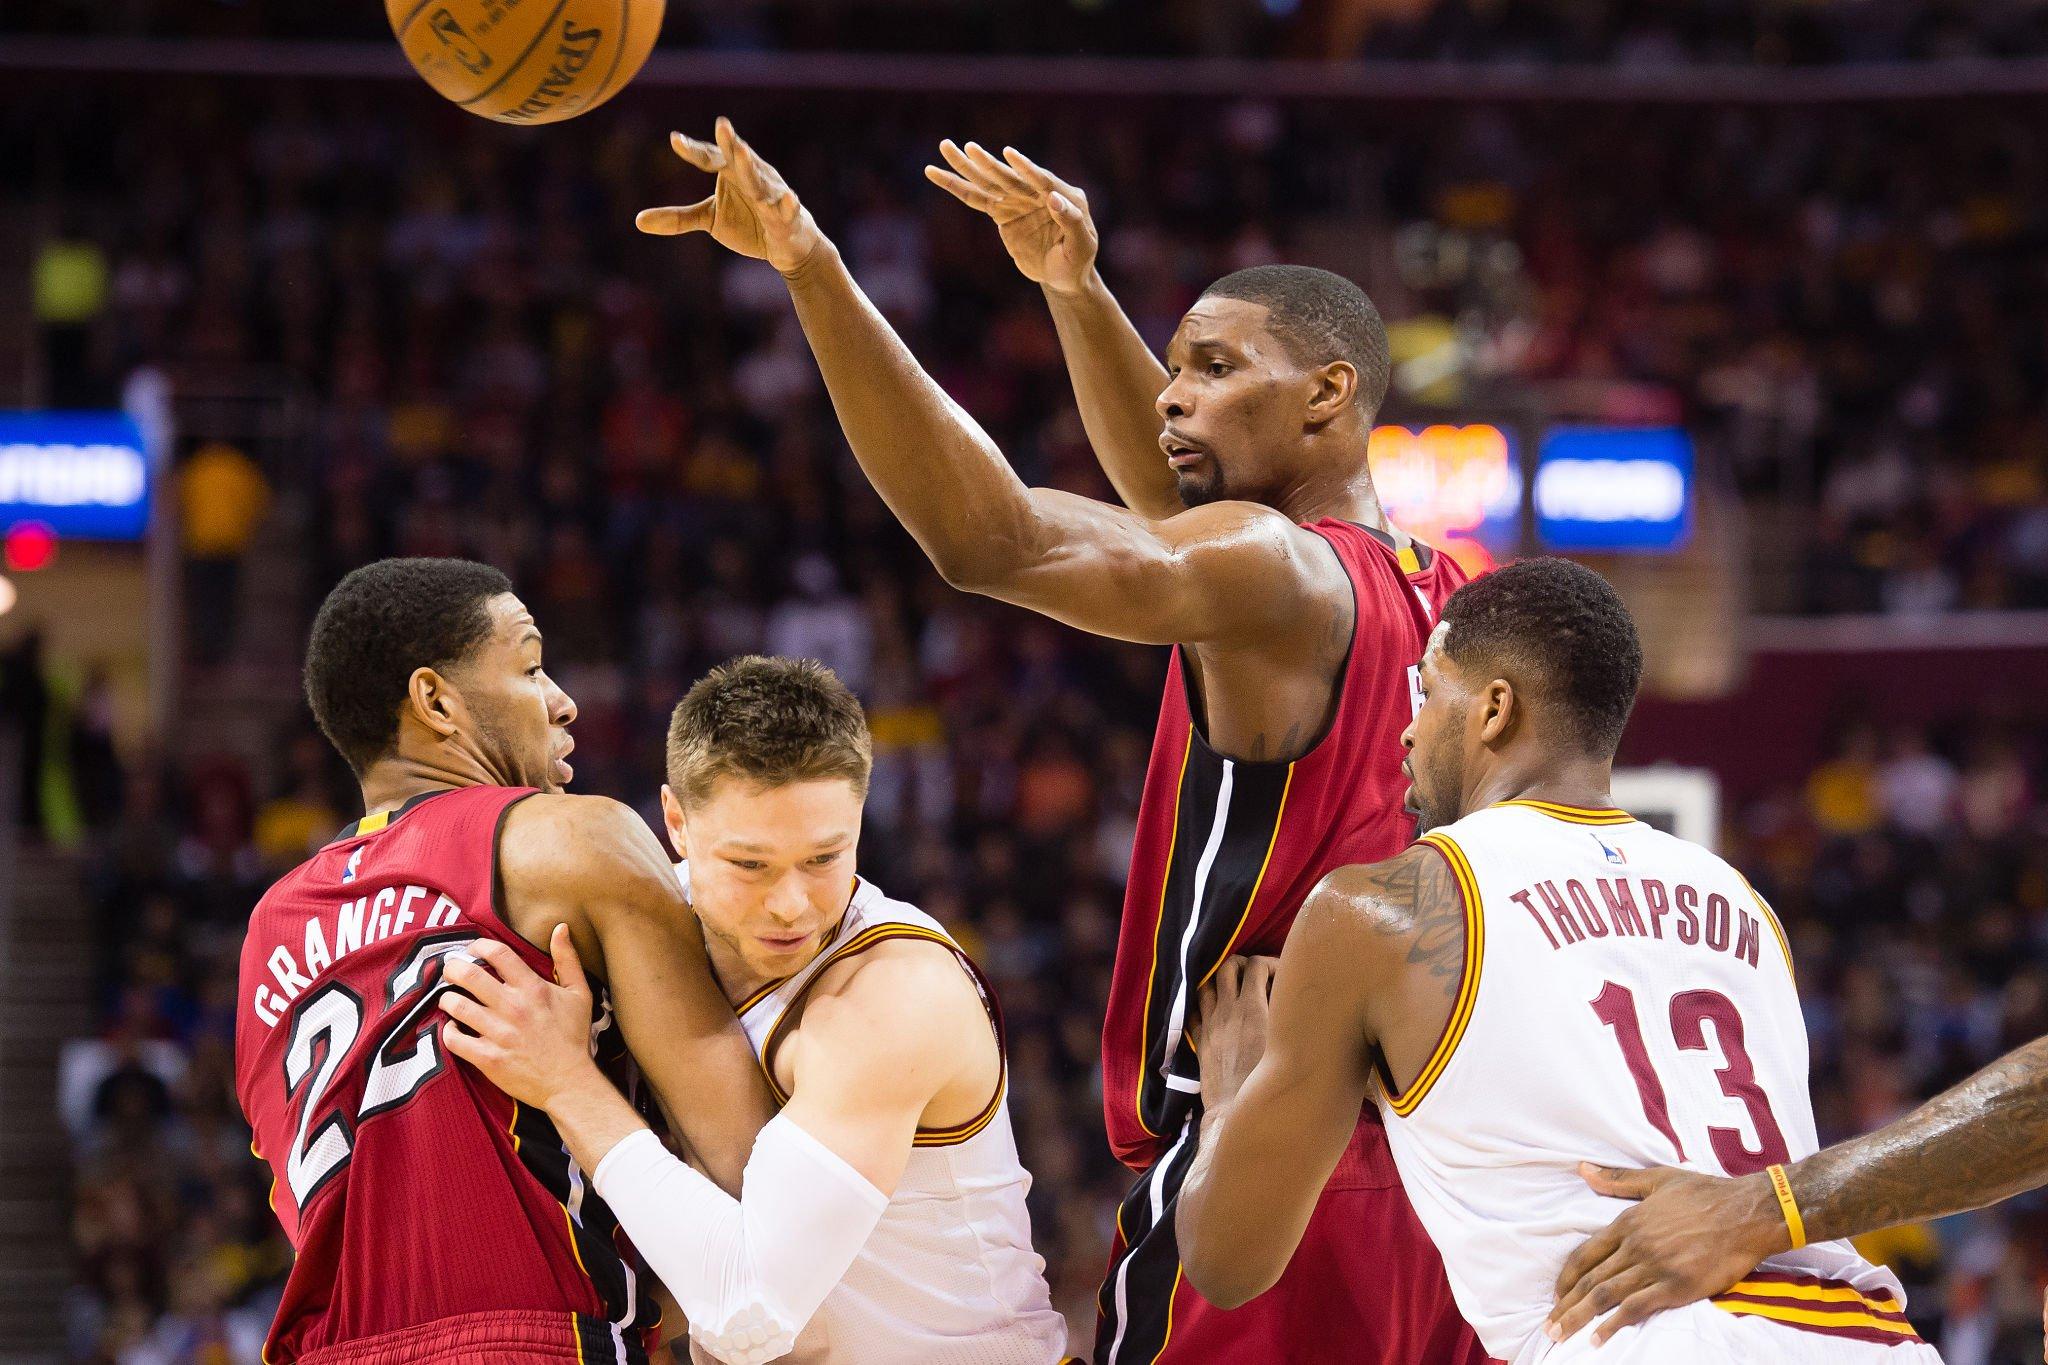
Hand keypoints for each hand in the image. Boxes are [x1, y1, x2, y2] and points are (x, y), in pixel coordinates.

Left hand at [441, 926, 600, 1111]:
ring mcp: (499, 1034)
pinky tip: (453, 1028)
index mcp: (533, 989)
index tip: (472, 949)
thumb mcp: (579, 993)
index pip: (498, 954)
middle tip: (449, 969)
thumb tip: (561, 927)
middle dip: (452, 968)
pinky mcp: (487, 1058)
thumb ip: (568, 959)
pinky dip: (448, 1031)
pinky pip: (454, 1040)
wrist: (569, 1082)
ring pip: (456, 1006)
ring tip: (449, 998)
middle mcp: (514, 1008)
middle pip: (469, 975)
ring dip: (447, 998)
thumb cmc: (573, 1037)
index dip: (479, 946)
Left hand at [637, 117, 823, 276]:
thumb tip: (637, 221)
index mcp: (732, 172)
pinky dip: (787, 204)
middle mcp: (752, 176)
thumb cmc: (750, 223)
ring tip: (739, 150)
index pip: (710, 156)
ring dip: (749, 164)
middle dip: (729, 142)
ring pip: (759, 179)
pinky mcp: (788, 215)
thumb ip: (677, 217)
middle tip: (720, 124)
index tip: (675, 141)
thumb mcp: (709, 220)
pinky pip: (787, 209)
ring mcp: (772, 193)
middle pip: (737, 157)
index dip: (694, 150)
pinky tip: (788, 198)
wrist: (787, 245)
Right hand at [925, 141, 1097, 295]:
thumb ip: (1071, 220)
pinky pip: (976, 199)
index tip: (1009, 154)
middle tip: (968, 148)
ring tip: (945, 146)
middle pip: (1008, 177)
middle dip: (987, 163)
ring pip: (987, 182)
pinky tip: (937, 173)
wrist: (1064, 276)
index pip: (1042, 180)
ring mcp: (1018, 201)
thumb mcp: (1082, 245)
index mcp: (1062, 195)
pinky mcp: (1002, 212)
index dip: (1026, 168)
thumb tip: (1053, 199)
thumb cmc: (1077, 261)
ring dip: (965, 166)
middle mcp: (1037, 192)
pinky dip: (957, 187)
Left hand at [1197, 955, 1276, 1109]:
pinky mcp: (1200, 1042)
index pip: (1256, 965)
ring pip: (1205, 984)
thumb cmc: (1270, 1082)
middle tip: (1254, 974)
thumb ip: (1291, 1017)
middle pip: (1227, 967)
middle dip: (1242, 964)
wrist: (1237, 1111)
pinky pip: (1193, 1011)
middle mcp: (1227, 1011)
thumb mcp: (1288, 1044)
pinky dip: (1202, 1004)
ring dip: (1218, 980)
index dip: (1269, 963)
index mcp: (1252, 1008)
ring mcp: (1210, 1025)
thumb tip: (1298, 1001)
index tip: (1280, 974)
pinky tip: (1213, 1010)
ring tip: (1232, 987)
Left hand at [1547, 1163, 1786, 1345]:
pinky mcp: (1677, 1287)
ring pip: (1606, 1295)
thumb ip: (1617, 1179)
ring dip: (1579, 1318)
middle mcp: (1636, 1246)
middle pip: (1590, 1280)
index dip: (1566, 1278)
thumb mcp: (1657, 1180)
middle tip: (1548, 1326)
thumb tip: (1582, 1168)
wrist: (1747, 1213)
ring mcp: (1655, 1267)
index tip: (1556, 1295)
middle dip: (1565, 1306)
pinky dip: (1614, 1324)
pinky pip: (1637, 1308)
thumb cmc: (1705, 1194)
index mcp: (1628, 1222)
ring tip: (1561, 1335)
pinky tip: (1598, 1339)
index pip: (1585, 1254)